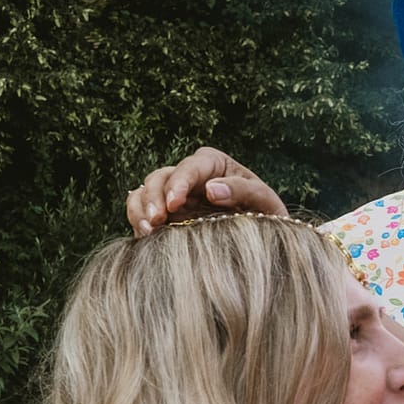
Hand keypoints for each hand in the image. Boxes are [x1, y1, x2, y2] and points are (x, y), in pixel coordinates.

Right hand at [126, 147, 286, 235]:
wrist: (263, 240)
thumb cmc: (266, 215)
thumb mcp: (264, 201)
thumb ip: (243, 190)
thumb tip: (212, 189)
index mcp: (213, 164)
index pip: (190, 167)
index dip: (179, 183)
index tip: (175, 203)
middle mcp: (189, 175)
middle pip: (161, 178)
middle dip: (154, 197)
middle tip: (156, 220)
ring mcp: (174, 194)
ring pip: (145, 191)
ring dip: (141, 209)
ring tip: (147, 230)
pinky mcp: (166, 214)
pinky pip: (141, 209)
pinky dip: (137, 219)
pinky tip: (144, 235)